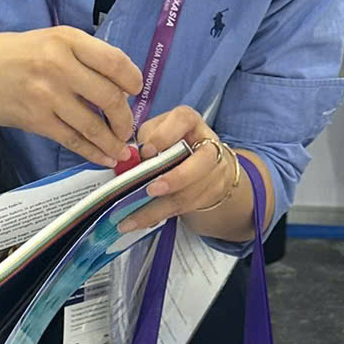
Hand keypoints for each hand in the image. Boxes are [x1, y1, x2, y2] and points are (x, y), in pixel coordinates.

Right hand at [0, 26, 139, 169]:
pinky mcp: (35, 120)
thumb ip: (83, 56)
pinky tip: (103, 156)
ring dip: (113, 141)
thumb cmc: (13, 55)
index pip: (115, 61)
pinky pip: (73, 140)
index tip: (136, 90)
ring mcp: (47, 95)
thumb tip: (120, 83)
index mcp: (67, 40)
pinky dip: (92, 152)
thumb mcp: (50, 40)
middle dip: (125, 118)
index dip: (133, 80)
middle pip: (110, 97)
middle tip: (128, 127)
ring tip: (120, 148)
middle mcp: (59, 65)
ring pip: (93, 124)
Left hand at [123, 108, 248, 237]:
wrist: (203, 162)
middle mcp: (207, 145)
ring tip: (129, 220)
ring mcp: (214, 172)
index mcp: (190, 121)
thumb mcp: (156, 131)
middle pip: (200, 163)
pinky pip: (184, 208)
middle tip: (151, 190)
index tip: (147, 151)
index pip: (182, 120)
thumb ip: (144, 140)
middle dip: (175, 179)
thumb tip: (130, 158)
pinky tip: (138, 222)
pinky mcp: (211, 194)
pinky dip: (159, 216)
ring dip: (158, 209)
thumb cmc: (172, 141)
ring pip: (189, 193)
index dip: (165, 136)